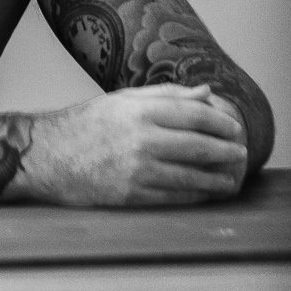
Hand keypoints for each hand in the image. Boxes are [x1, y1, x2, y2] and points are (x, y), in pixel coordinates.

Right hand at [23, 85, 249, 206]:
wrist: (48, 156)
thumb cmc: (88, 124)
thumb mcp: (125, 100)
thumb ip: (168, 95)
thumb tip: (207, 93)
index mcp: (141, 111)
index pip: (195, 114)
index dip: (221, 122)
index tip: (236, 128)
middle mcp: (141, 139)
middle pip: (198, 146)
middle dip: (226, 151)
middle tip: (242, 154)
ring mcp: (136, 170)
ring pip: (190, 176)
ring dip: (217, 180)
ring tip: (232, 180)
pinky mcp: (130, 196)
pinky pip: (172, 197)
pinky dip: (195, 196)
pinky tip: (207, 194)